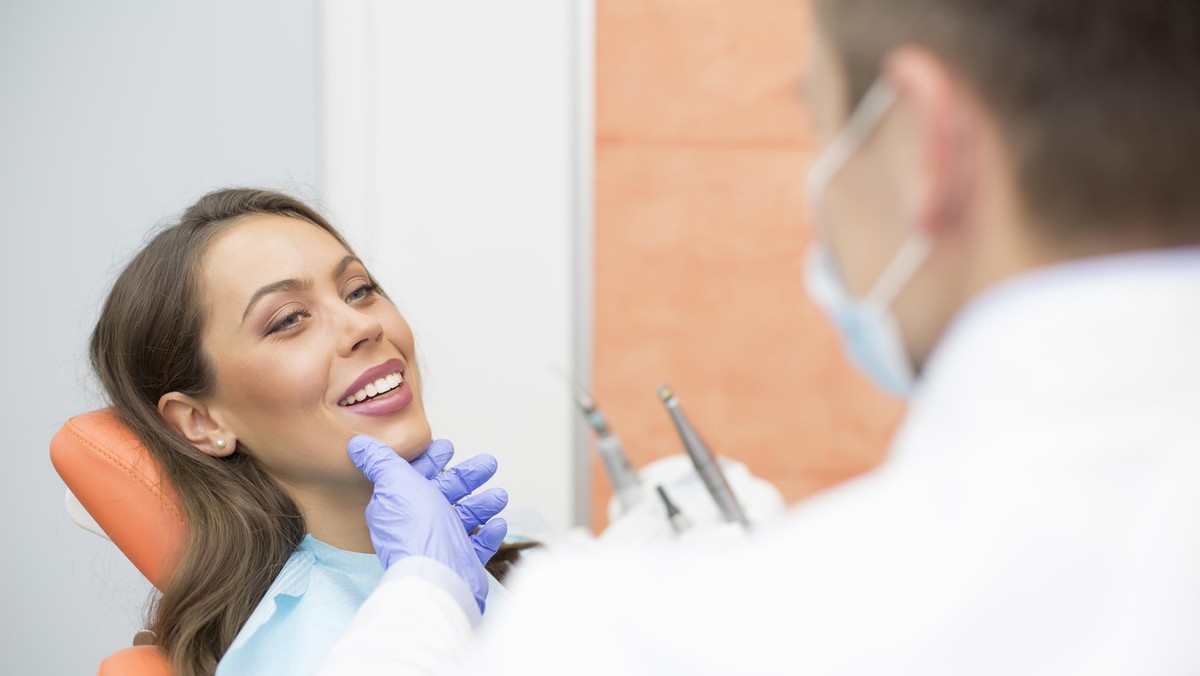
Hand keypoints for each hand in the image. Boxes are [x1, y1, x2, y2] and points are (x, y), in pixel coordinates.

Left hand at [349, 436, 507, 611]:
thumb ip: (379, 462)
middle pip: (447, 493)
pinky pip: (478, 545)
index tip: (448, 447)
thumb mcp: (394, 483)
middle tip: (489, 463)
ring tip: (500, 495)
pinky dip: (489, 534)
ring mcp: (441, 543)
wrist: (436, 574)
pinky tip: (499, 522)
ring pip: (465, 517)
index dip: (432, 460)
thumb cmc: (416, 528)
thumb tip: (356, 445)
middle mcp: (420, 523)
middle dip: (468, 476)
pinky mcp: (460, 562)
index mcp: (403, 504)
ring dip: (483, 503)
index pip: (418, 476)